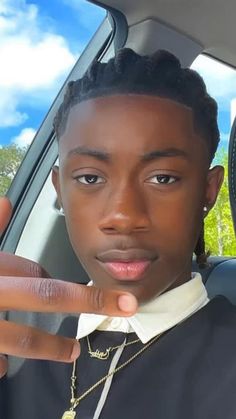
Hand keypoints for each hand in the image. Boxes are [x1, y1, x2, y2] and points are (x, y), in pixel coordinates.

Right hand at [0, 198, 136, 376]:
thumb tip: (6, 201)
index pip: (33, 268)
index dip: (57, 278)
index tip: (76, 289)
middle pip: (45, 295)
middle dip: (89, 299)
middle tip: (124, 305)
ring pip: (22, 338)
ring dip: (50, 345)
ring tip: (71, 352)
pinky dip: (2, 362)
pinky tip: (6, 364)